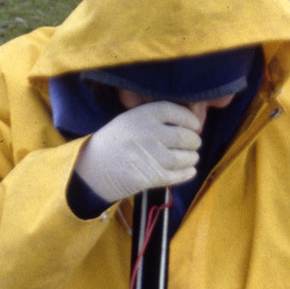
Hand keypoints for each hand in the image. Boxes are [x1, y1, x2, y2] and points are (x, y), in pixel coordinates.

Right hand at [73, 103, 201, 203]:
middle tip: (194, 144)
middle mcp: (149, 133)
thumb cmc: (114, 143)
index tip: (195, 125)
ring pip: (184, 157)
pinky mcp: (152, 176)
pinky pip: (177, 175)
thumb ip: (153, 119)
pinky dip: (187, 173)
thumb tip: (184, 123)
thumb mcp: (128, 120)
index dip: (189, 119)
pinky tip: (189, 171)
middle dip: (194, 141)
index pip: (175, 112)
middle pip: (184, 136)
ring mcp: (151, 156)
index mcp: (142, 115)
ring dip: (192, 158)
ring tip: (192, 157)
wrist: (95, 170)